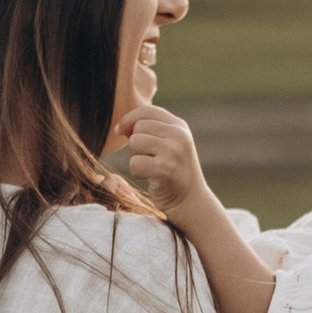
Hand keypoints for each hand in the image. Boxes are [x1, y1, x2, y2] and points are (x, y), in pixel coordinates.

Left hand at [108, 102, 212, 226]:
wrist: (190, 201)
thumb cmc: (173, 173)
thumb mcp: (168, 145)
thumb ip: (150, 132)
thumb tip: (122, 126)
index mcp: (179, 126)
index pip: (147, 111)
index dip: (129, 118)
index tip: (120, 130)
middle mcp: (179, 136)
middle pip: (138, 127)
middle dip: (135, 144)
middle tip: (148, 158)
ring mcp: (173, 152)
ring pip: (135, 143)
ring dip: (136, 158)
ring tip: (150, 168)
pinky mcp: (165, 169)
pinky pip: (135, 163)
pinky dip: (137, 173)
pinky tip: (150, 178)